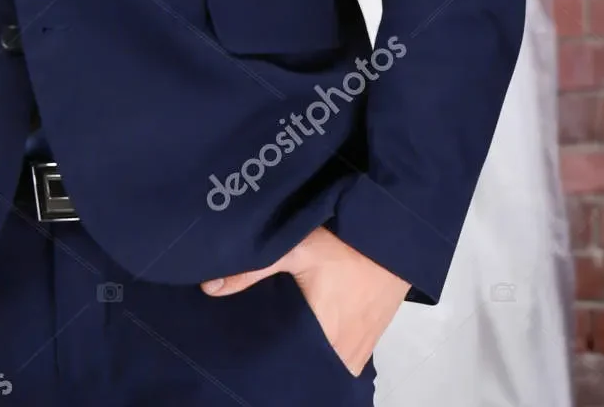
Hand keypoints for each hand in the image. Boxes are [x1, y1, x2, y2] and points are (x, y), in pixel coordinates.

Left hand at [201, 226, 407, 375]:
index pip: (292, 363)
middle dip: (287, 358)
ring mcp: (360, 347)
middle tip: (261, 342)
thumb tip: (210, 288)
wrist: (393, 237)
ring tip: (281, 340)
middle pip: (308, 366)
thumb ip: (253, 270)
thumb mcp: (296, 250)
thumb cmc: (346, 246)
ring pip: (327, 363)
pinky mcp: (370, 338)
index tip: (249, 354)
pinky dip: (327, 351)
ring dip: (309, 355)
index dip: (270, 362)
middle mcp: (344, 349)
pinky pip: (344, 357)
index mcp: (325, 334)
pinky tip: (308, 336)